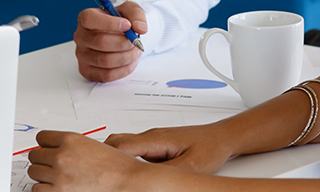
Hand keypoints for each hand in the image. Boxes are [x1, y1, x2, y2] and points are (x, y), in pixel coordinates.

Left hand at [28, 130, 143, 191]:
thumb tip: (55, 150)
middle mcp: (62, 156)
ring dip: (42, 175)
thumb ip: (71, 146)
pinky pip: (37, 189)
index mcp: (71, 139)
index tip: (45, 148)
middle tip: (49, 164)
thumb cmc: (115, 165)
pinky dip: (44, 189)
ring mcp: (59, 176)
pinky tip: (54, 187)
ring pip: (34, 173)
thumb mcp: (92, 145)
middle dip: (42, 160)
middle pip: (34, 156)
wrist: (126, 180)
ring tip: (53, 176)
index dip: (44, 144)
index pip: (41, 137)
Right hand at [74, 1, 146, 81]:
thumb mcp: (129, 10)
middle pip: (101, 42)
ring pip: (105, 60)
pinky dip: (123, 70)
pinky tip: (130, 61)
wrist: (120, 35)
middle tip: (135, 41)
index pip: (90, 19)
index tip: (127, 25)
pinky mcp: (87, 71)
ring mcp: (82, 55)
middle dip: (124, 43)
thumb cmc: (120, 21)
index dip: (110, 23)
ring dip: (126, 57)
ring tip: (135, 51)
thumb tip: (139, 28)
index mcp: (86, 17)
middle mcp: (81, 36)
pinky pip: (106, 75)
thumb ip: (136, 14)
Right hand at [105, 123, 232, 173]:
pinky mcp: (155, 146)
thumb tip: (147, 182)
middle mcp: (150, 137)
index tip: (98, 173)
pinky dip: (124, 161)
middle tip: (99, 179)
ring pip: (122, 147)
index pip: (120, 146)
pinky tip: (127, 175)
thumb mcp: (190, 166)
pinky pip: (132, 151)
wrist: (221, 137)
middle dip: (104, 159)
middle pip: (115, 144)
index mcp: (155, 139)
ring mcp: (152, 141)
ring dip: (114, 160)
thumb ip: (167, 174)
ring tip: (111, 179)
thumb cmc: (210, 147)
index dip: (105, 158)